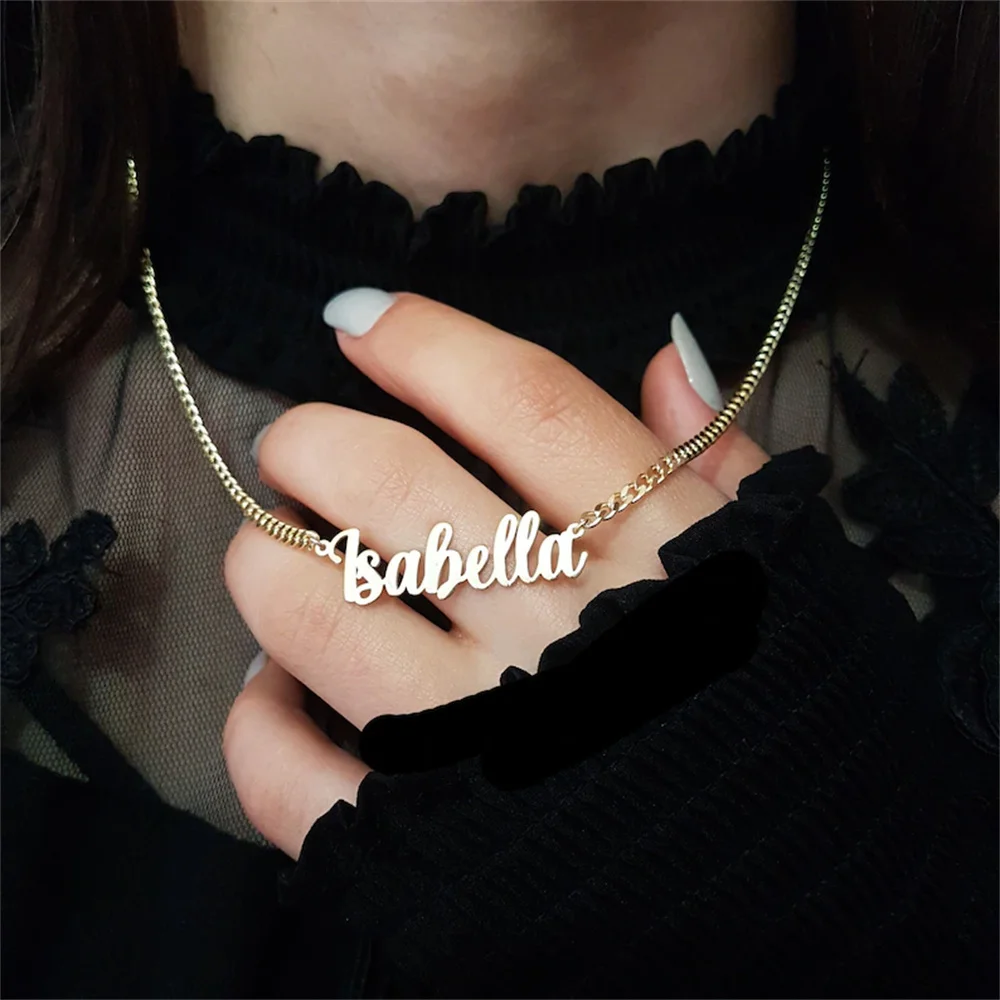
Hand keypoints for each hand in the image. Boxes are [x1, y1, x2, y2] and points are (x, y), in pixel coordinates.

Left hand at [222, 292, 768, 855]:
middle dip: (309, 439)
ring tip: (286, 554)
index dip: (424, 340)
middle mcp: (562, 634)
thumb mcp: (785, 574)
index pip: (523, 401)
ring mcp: (483, 741)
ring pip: (307, 606)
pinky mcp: (422, 847)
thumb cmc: (787, 722)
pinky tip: (283, 685)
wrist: (800, 901)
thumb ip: (726, 465)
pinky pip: (284, 768)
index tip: (361, 320)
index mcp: (659, 557)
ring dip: (268, 559)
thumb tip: (669, 360)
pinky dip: (259, 715)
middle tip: (303, 450)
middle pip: (384, 481)